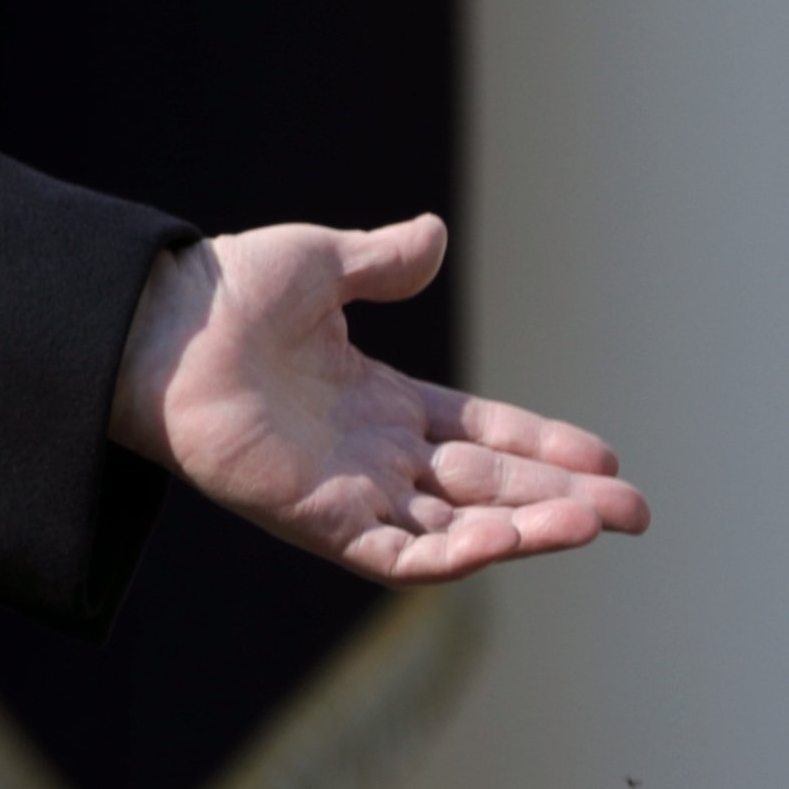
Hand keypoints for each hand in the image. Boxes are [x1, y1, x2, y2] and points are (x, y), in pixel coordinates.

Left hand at [111, 215, 649, 584]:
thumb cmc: (221, 292)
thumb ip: (381, 262)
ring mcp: (347, 490)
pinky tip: (510, 540)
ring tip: (596, 523)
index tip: (605, 458)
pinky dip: (456, 553)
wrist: (152, 324)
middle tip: (636, 511)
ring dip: (527, 529)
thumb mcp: (320, 264)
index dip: (540, 446)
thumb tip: (433, 234)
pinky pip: (398, 554)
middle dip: (559, 500)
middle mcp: (371, 453)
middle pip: (485, 486)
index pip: (478, 432)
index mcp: (377, 399)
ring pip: (457, 527)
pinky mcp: (317, 519)